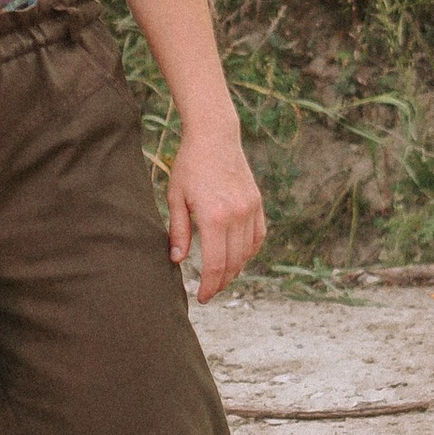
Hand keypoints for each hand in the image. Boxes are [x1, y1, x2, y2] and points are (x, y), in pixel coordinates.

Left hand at [168, 124, 264, 302]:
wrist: (215, 136)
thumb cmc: (189, 165)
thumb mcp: (175, 197)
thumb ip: (178, 231)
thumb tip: (177, 260)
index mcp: (214, 218)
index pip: (214, 264)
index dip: (209, 286)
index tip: (202, 298)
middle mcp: (237, 216)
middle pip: (233, 263)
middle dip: (221, 282)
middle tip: (210, 292)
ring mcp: (250, 210)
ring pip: (247, 253)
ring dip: (235, 269)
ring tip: (221, 277)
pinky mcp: (257, 203)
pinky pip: (258, 237)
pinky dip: (249, 251)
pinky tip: (238, 257)